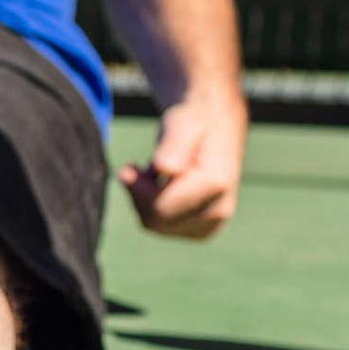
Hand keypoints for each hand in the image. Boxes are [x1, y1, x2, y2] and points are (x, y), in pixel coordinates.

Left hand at [119, 95, 246, 239]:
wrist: (215, 126)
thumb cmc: (195, 121)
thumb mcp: (182, 122)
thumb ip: (174, 144)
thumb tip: (165, 168)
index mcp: (215, 184)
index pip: (160, 207)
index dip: (137, 188)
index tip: (130, 166)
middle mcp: (219, 210)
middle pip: (156, 220)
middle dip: (139, 193)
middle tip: (137, 167)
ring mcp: (212, 224)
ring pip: (156, 225)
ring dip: (145, 198)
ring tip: (152, 172)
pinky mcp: (202, 228)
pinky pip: (163, 227)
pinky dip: (153, 205)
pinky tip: (158, 184)